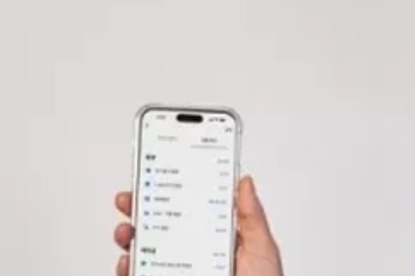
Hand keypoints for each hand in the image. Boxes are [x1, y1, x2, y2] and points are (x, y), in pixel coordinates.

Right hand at [113, 175, 283, 275]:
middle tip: (129, 200)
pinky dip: (128, 268)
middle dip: (139, 210)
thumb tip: (244, 182)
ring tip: (127, 232)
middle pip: (160, 227)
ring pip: (144, 251)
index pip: (190, 210)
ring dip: (129, 238)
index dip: (172, 191)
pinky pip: (140, 274)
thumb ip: (251, 218)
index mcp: (218, 238)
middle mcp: (195, 255)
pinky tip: (129, 262)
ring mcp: (179, 271)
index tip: (157, 174)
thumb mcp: (262, 249)